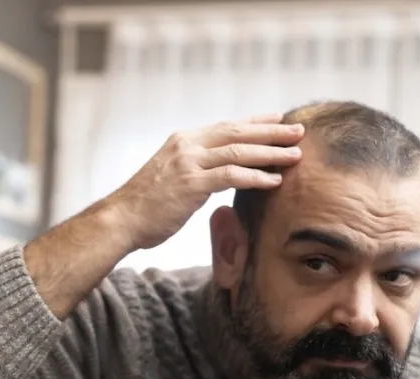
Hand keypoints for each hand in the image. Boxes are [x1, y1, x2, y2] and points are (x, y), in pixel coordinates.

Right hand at [107, 114, 303, 249]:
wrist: (120, 219)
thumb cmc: (145, 205)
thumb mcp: (170, 176)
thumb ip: (194, 168)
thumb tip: (218, 173)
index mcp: (183, 141)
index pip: (226, 125)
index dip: (255, 121)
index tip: (279, 118)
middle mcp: (186, 146)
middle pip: (237, 131)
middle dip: (271, 131)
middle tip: (298, 130)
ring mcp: (188, 163)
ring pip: (238, 151)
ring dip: (271, 153)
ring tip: (296, 155)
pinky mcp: (191, 184)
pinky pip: (231, 176)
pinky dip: (256, 177)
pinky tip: (275, 181)